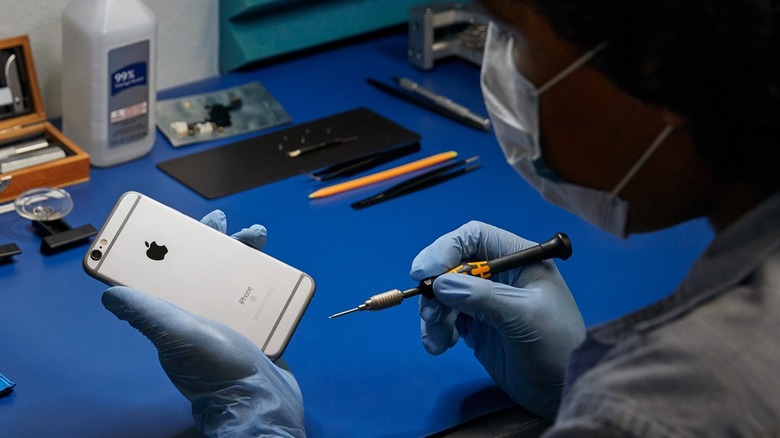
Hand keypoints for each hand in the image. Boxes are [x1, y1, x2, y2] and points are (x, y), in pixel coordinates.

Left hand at [101, 210, 304, 437]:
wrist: (263, 399)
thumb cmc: (217, 370)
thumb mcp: (177, 336)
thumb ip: (146, 314)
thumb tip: (109, 294)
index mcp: (175, 313)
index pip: (164, 273)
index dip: (163, 247)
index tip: (168, 222)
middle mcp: (199, 313)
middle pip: (201, 267)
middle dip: (210, 240)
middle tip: (218, 220)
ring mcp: (229, 317)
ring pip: (231, 274)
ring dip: (242, 251)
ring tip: (255, 234)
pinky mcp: (255, 323)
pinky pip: (256, 291)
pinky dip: (263, 273)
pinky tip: (271, 264)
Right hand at [410, 221, 584, 418]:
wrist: (561, 391)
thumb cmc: (557, 345)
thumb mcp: (523, 316)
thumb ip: (483, 297)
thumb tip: (442, 284)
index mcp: (518, 259)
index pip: (474, 237)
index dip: (446, 248)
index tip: (427, 271)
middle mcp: (499, 274)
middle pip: (452, 264)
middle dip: (435, 287)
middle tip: (430, 312)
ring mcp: (485, 300)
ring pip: (443, 293)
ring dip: (432, 313)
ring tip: (438, 339)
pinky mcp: (475, 325)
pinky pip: (444, 317)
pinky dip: (436, 329)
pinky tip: (440, 346)